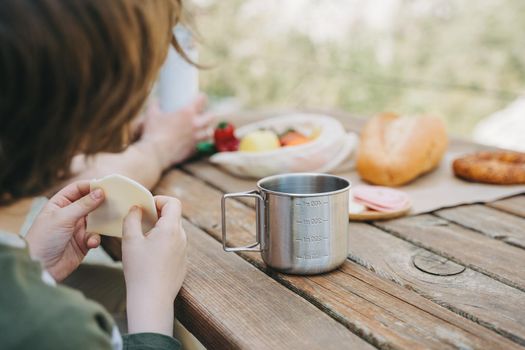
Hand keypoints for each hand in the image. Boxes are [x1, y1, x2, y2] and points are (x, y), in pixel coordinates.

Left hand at [25, 181, 104, 281]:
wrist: (40, 268)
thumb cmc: (44, 239)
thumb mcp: (63, 218)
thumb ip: (83, 205)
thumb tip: (100, 191)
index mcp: (60, 204)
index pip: (78, 189)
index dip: (91, 186)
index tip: (107, 186)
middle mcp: (70, 214)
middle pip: (90, 203)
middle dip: (102, 203)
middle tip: (116, 201)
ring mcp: (77, 228)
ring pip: (97, 220)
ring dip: (102, 222)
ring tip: (110, 220)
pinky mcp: (83, 242)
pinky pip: (96, 236)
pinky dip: (96, 239)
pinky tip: (91, 243)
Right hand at [122, 195, 186, 335]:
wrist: (152, 299)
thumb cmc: (140, 270)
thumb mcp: (130, 240)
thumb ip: (132, 219)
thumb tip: (136, 208)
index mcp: (171, 229)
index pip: (173, 202)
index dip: (159, 200)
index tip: (146, 208)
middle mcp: (181, 238)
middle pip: (173, 216)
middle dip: (157, 215)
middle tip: (140, 222)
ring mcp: (184, 251)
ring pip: (173, 231)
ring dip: (160, 230)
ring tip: (143, 240)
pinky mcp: (182, 262)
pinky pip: (174, 246)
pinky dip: (164, 244)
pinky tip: (150, 256)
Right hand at [141, 94, 213, 167]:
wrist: (155, 153)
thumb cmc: (153, 132)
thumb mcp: (151, 113)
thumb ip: (155, 104)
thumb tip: (156, 100)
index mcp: (187, 112)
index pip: (202, 100)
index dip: (202, 97)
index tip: (200, 98)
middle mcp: (195, 125)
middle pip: (212, 116)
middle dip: (210, 114)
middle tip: (205, 114)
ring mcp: (196, 138)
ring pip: (210, 132)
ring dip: (208, 129)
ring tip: (204, 128)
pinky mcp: (194, 150)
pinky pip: (203, 145)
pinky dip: (201, 143)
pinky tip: (197, 142)